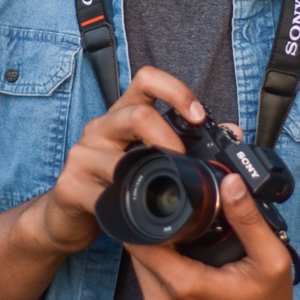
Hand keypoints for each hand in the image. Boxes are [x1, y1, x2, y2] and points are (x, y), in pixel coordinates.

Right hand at [41, 66, 205, 254]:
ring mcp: (82, 154)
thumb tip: (233, 130)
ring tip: (160, 196)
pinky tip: (136, 219)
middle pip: (136, 114)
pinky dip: (127, 210)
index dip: (175, 90)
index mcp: (122, 116)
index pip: (146, 80)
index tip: (198, 116)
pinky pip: (105, 195)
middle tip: (181, 162)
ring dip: (147, 180)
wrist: (66, 218)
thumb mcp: (147, 160)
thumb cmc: (112, 185)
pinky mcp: (70, 184)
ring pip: (119, 158)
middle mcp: (100, 128)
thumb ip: (185, 144)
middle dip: (168, 139)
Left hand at [126, 173, 299, 299]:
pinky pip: (144, 298)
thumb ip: (247, 219)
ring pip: (140, 275)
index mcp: (185, 287)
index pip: (141, 241)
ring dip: (156, 264)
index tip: (168, 217)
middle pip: (138, 257)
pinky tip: (181, 285)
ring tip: (186, 261)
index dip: (149, 223)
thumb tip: (230, 182)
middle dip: (156, 242)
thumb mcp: (270, 258)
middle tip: (185, 240)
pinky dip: (157, 287)